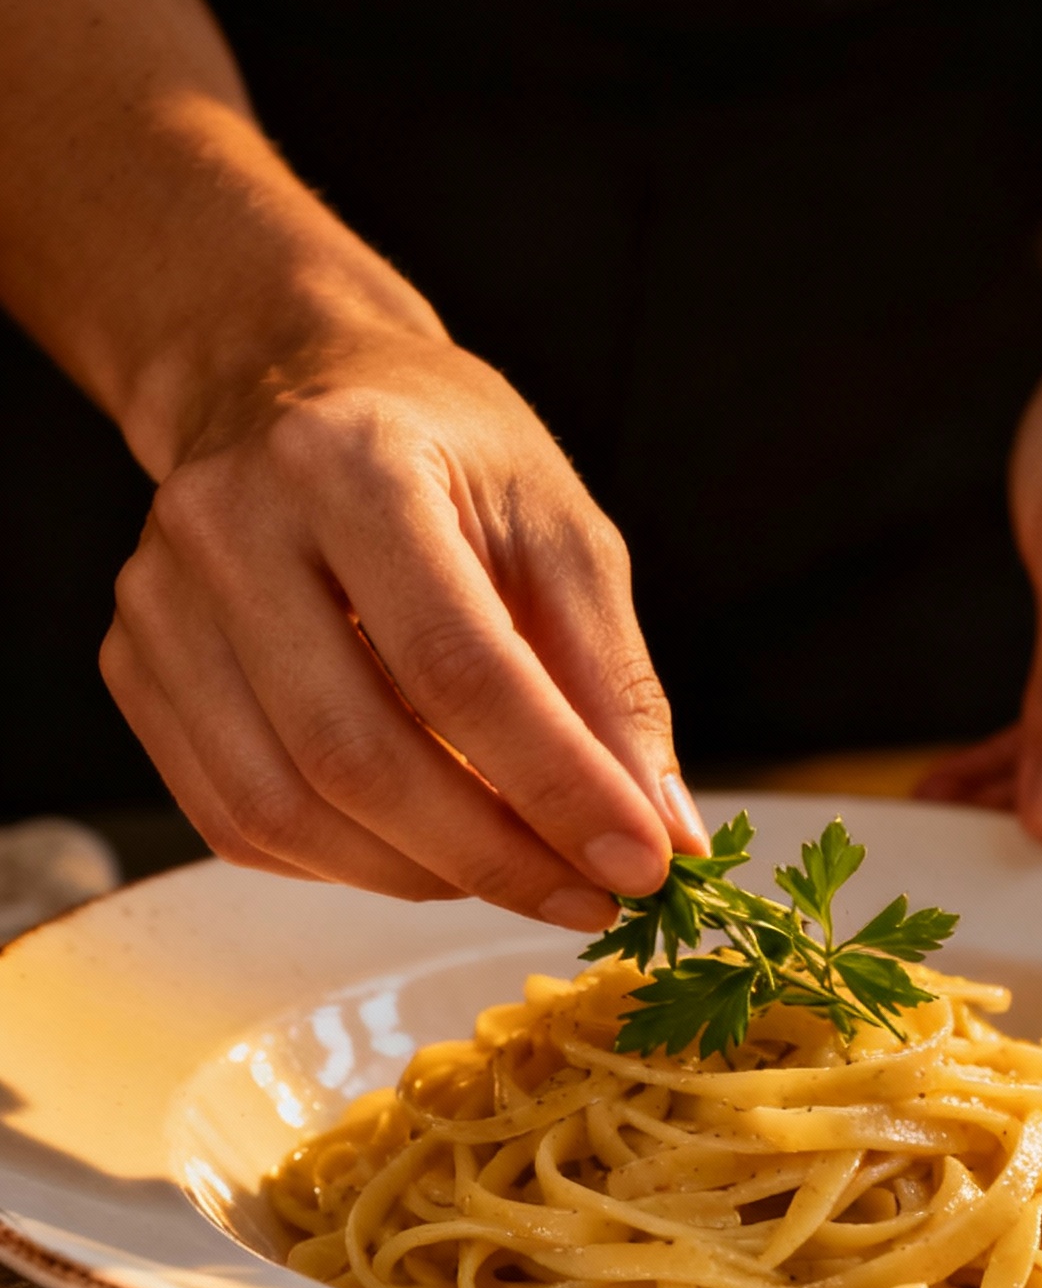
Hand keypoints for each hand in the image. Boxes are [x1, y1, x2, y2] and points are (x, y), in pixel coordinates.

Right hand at [101, 322, 708, 919]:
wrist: (287, 387)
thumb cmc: (440, 453)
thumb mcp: (557, 529)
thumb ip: (611, 684)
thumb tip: (663, 836)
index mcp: (351, 464)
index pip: (456, 666)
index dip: (555, 785)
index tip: (638, 866)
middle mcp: (231, 527)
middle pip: (356, 755)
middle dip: (489, 856)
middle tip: (583, 900)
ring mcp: (161, 602)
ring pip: (285, 809)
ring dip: (418, 876)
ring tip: (511, 872)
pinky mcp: (131, 665)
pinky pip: (236, 820)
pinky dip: (343, 863)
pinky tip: (418, 846)